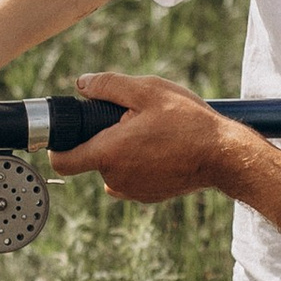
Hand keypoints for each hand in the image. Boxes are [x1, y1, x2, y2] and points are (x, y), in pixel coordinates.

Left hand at [51, 71, 238, 202]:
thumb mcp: (147, 91)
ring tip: (153, 134)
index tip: (65, 133)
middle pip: (92, 155)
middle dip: (104, 136)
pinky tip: (162, 149)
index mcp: (108, 153)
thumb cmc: (187, 122)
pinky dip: (138, 163)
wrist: (223, 156)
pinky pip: (130, 176)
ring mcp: (132, 191)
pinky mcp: (148, 196)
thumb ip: (108, 85)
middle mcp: (116, 179)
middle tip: (134, 119)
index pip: (62, 160)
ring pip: (113, 166)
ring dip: (123, 150)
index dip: (57, 146)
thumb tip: (81, 84)